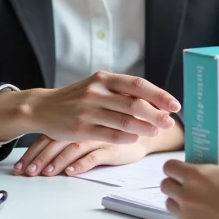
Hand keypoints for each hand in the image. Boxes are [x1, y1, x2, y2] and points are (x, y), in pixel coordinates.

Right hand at [0, 72, 179, 144]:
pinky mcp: (80, 129)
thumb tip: (155, 101)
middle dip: (156, 114)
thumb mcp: (98, 86)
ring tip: (157, 132)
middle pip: (134, 104)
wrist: (43, 107)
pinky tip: (136, 139)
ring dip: (144, 128)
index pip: (138, 85)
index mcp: (104, 78)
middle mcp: (97, 92)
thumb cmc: (78, 97)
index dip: (159, 95)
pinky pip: (108, 134)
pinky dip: (125, 138)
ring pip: (123, 121)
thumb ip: (122, 92)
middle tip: (170, 122)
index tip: (175, 104)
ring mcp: (88, 110)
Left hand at [14, 135, 147, 176]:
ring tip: (46, 173)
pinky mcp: (113, 146)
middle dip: (39, 159)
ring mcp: (98, 136)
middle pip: (56, 143)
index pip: (48, 137)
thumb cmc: (114, 131)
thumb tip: (46, 151)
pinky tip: (71, 171)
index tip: (20, 167)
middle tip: (27, 173)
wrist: (145, 130)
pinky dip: (82, 163)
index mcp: (75, 123)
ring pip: (73, 148)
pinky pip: (95, 155)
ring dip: (58, 161)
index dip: (33, 152)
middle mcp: (84, 127)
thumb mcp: (90, 130)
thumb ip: (72, 135)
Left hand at [160, 159, 218, 218]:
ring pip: (171, 206)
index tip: (182, 170)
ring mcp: (187, 217)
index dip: (175, 167)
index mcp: (195, 176)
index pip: (168, 167)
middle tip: (189, 186)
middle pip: (165, 186)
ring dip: (180, 203)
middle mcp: (186, 196)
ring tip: (197, 204)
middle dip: (175, 184)